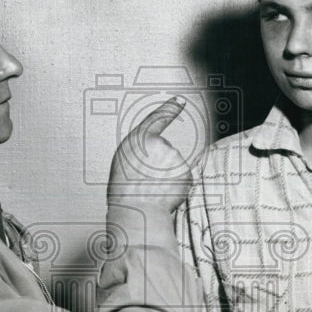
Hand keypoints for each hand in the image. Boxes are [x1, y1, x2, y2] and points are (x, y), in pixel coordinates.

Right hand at [107, 96, 193, 212]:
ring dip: (166, 176)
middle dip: (158, 164)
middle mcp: (161, 144)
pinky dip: (174, 187)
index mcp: (140, 138)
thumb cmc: (124, 189)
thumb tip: (156, 154)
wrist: (136, 210)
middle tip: (144, 180)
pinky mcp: (187, 173)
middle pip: (165, 151)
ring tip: (151, 188)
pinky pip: (181, 179)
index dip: (170, 108)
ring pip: (173, 167)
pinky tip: (162, 193)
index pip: (159, 117)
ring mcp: (176, 158)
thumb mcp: (124, 161)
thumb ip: (141, 152)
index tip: (180, 100)